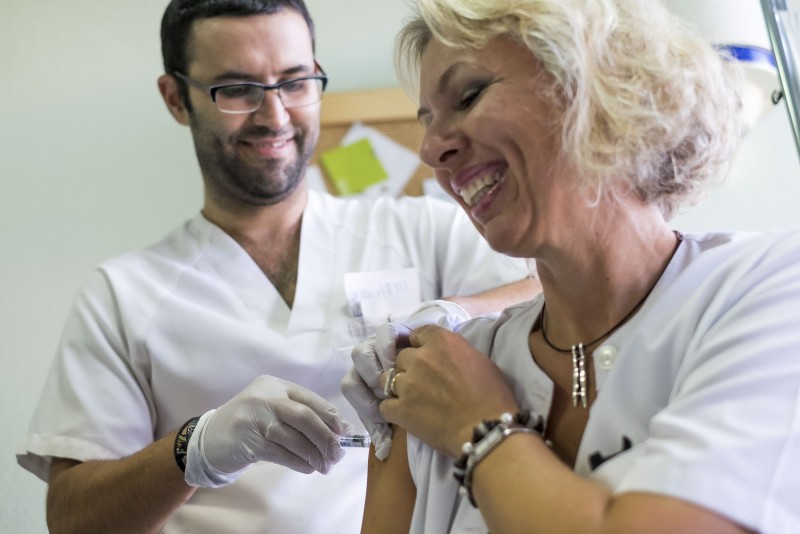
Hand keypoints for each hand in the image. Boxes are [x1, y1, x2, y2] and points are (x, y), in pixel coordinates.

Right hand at [185, 376, 352, 487]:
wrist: (210, 438)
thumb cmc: (250, 423)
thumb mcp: (272, 408)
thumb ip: (301, 414)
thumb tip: (339, 431)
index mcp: (275, 385)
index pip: (310, 399)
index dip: (331, 416)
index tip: (345, 433)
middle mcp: (265, 398)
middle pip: (305, 416)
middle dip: (326, 437)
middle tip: (337, 454)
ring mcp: (254, 419)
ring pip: (295, 438)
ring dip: (315, 454)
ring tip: (325, 466)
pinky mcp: (248, 441)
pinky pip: (282, 454)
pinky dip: (299, 462)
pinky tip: (308, 467)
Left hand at [379, 325, 517, 457]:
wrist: (485, 429)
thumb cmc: (492, 396)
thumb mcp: (479, 361)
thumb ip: (456, 353)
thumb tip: (446, 358)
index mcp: (442, 342)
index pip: (418, 334)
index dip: (418, 345)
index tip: (422, 355)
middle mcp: (420, 358)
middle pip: (401, 357)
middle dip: (409, 368)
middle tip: (421, 382)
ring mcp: (408, 383)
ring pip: (388, 379)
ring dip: (397, 387)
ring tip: (410, 399)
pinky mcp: (400, 408)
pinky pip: (384, 405)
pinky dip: (392, 410)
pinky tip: (403, 415)